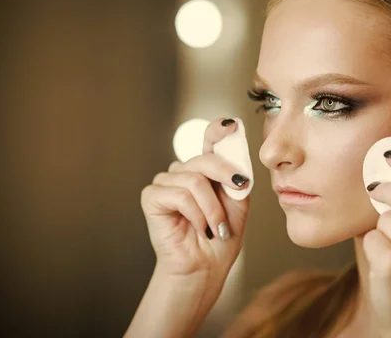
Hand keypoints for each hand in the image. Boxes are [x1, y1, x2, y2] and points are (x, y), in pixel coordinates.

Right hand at [140, 117, 250, 280]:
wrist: (206, 266)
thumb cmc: (221, 236)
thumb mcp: (238, 202)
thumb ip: (238, 177)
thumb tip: (237, 162)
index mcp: (205, 170)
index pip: (209, 141)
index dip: (218, 130)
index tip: (232, 125)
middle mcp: (183, 171)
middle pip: (205, 159)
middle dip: (226, 176)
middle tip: (239, 192)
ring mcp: (166, 182)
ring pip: (195, 180)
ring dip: (212, 208)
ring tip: (215, 227)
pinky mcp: (151, 196)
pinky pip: (180, 195)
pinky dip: (196, 214)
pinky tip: (197, 227)